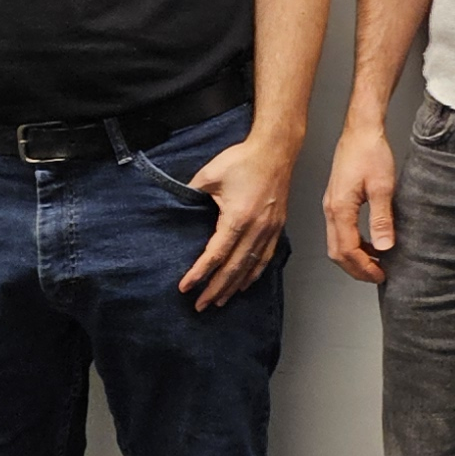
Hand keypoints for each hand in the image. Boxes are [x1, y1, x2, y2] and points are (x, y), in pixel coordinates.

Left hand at [177, 126, 297, 310]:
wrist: (276, 149)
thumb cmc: (244, 159)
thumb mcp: (209, 175)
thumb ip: (191, 193)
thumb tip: (177, 206)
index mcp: (238, 217)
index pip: (216, 254)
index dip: (199, 273)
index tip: (186, 287)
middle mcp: (256, 228)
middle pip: (234, 268)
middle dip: (216, 289)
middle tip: (201, 306)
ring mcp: (270, 229)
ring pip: (251, 266)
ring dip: (234, 286)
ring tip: (221, 301)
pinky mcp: (277, 226)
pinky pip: (266, 257)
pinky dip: (255, 273)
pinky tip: (246, 283)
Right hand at [325, 111, 398, 281]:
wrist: (361, 130)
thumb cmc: (370, 152)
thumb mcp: (382, 187)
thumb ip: (381, 219)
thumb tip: (383, 247)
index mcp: (339, 209)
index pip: (347, 250)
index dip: (364, 267)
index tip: (380, 275)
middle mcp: (330, 209)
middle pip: (337, 251)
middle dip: (356, 268)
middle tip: (377, 275)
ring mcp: (331, 205)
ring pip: (337, 242)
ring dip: (354, 257)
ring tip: (376, 263)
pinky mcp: (336, 200)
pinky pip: (340, 230)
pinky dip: (353, 243)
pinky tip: (369, 242)